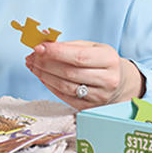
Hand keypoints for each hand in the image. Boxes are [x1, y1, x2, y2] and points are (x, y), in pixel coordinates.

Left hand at [25, 40, 143, 109]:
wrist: (119, 82)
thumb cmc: (102, 61)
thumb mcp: (92, 47)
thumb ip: (69, 46)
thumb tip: (44, 45)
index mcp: (109, 59)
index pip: (78, 57)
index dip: (56, 53)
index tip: (39, 47)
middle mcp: (107, 79)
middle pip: (69, 73)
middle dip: (46, 64)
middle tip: (32, 57)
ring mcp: (99, 96)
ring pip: (65, 87)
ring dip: (44, 75)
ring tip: (33, 66)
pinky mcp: (90, 107)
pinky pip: (65, 97)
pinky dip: (50, 86)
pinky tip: (42, 77)